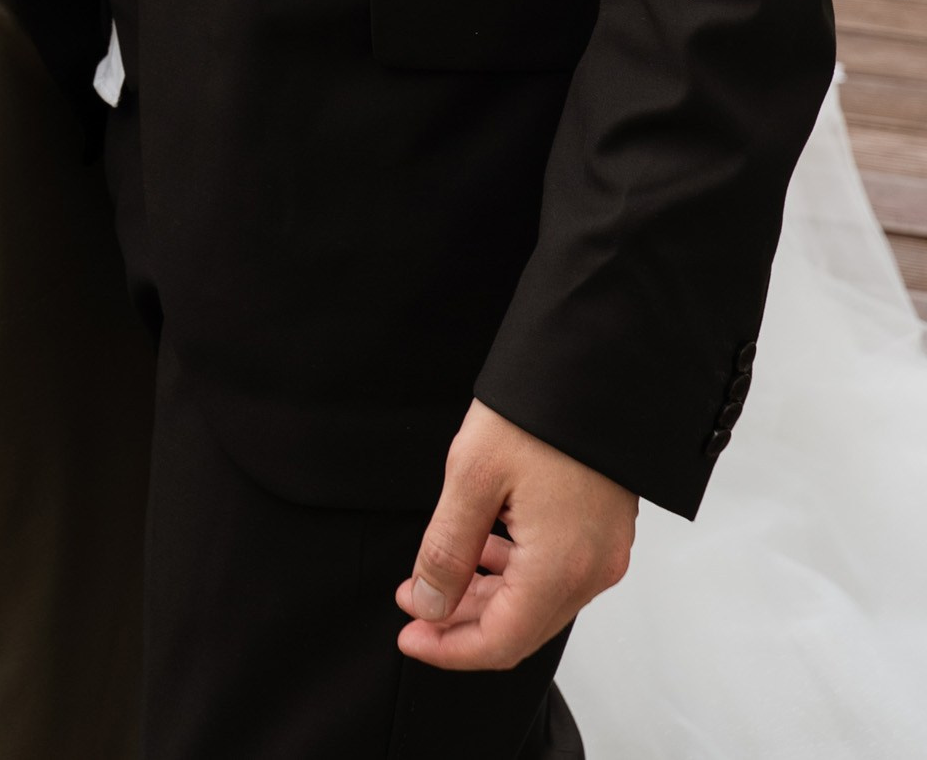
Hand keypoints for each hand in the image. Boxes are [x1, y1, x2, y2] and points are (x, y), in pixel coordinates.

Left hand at [396, 401, 637, 670]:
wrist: (595, 362)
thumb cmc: (536, 412)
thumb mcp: (473, 476)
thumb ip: (448, 549)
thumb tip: (429, 605)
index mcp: (561, 568)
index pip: (501, 643)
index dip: (448, 649)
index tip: (408, 635)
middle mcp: (593, 571)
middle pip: (521, 628)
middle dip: (461, 623)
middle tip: (413, 603)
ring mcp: (604, 552)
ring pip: (537, 602)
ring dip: (485, 598)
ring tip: (437, 575)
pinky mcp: (604, 530)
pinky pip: (555, 574)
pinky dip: (514, 575)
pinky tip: (482, 550)